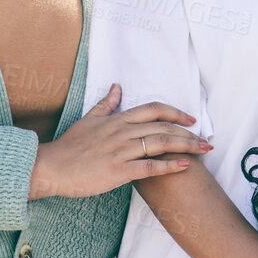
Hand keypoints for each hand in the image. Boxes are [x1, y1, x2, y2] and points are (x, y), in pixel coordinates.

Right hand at [29, 84, 208, 198]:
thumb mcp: (88, 119)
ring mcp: (121, 151)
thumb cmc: (70, 146)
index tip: (191, 119)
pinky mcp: (119, 170)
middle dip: (189, 133)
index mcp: (118, 120)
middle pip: (164, 127)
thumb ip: (106, 104)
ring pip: (161, 143)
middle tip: (206, 141)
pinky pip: (149, 166)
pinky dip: (169, 166)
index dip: (176, 112)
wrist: (51, 167)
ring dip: (186, 146)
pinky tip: (184, 166)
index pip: (154, 109)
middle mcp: (123, 132)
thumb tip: (117, 86)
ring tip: (203, 151)